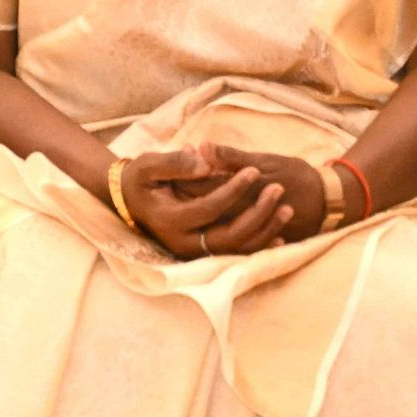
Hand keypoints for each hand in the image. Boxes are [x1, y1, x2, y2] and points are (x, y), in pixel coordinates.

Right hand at [119, 143, 285, 260]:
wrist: (129, 200)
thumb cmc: (140, 178)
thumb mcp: (148, 164)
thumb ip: (175, 162)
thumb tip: (205, 164)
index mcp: (168, 220)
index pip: (209, 208)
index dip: (234, 190)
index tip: (255, 171)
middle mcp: (181, 242)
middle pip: (228, 235)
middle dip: (258, 214)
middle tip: (278, 189)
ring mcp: (194, 252)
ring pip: (236, 248)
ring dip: (264, 230)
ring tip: (286, 209)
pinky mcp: (203, 253)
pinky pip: (236, 254)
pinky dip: (258, 246)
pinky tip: (280, 236)